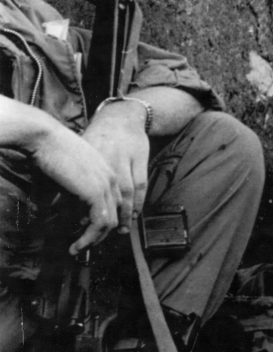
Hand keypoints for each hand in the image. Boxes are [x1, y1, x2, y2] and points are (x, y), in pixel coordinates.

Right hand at [30, 125, 119, 253]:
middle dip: (101, 233)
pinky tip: (77, 245)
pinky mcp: (96, 193)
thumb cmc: (48, 151)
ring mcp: (106, 186)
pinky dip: (89, 237)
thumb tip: (58, 209)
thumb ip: (70, 192)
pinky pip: (100, 223)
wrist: (45, 137)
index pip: (113, 202)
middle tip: (84, 245)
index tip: (91, 234)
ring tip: (77, 249)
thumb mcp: (66, 174)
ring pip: (109, 222)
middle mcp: (110, 178)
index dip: (104, 219)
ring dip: (93, 240)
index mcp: (106, 171)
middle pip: (115, 213)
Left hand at [81, 104, 150, 233]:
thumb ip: (70, 179)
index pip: (84, 192)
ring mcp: (125, 159)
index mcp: (87, 159)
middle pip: (106, 195)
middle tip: (99, 235)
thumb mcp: (79, 154)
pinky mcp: (140, 159)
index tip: (80, 228)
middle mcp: (106, 159)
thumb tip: (54, 206)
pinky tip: (134, 214)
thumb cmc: (96, 139)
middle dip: (103, 219)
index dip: (83, 212)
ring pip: (125, 193)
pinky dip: (137, 202)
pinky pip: (140, 185)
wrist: (120, 116)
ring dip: (124, 215)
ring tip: (120, 231)